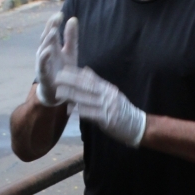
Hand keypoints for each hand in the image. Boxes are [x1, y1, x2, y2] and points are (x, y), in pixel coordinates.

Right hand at [34, 10, 66, 105]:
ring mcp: (43, 63)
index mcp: (52, 47)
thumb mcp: (70, 52)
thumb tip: (73, 18)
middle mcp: (45, 53)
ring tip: (54, 31)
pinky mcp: (43, 74)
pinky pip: (42, 64)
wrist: (58, 93)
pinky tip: (49, 50)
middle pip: (46, 37)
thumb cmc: (63, 71)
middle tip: (56, 18)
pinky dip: (44, 56)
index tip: (60, 13)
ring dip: (48, 40)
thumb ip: (71, 37)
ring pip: (43, 49)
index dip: (54, 23)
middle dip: (50, 27)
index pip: (51, 31)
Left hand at [54, 18, 146, 147]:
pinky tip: (71, 109)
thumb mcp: (111, 93)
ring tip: (59, 92)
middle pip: (87, 86)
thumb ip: (98, 83)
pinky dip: (81, 111)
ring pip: (87, 99)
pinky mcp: (108, 120)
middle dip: (71, 81)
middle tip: (57, 78)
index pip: (90, 78)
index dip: (76, 73)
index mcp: (108, 88)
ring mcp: (108, 107)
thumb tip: (85, 71)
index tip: (64, 69)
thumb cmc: (122, 110)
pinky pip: (92, 114)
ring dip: (72, 95)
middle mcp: (108, 95)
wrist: (137, 125)